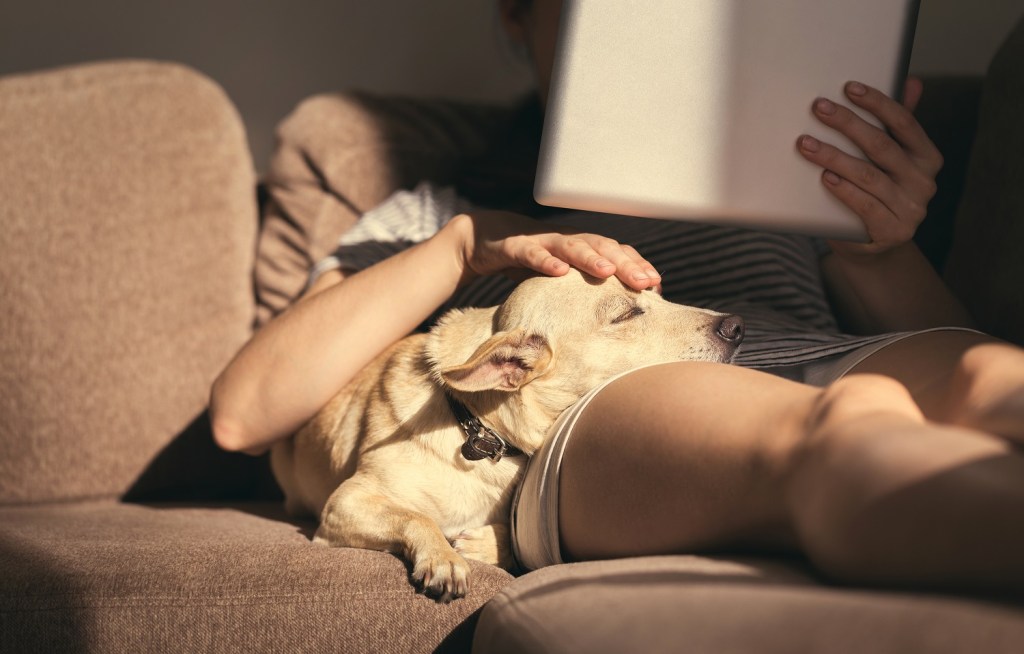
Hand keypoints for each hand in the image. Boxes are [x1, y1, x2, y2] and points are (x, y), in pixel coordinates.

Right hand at [445, 210, 660, 290]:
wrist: (484, 239)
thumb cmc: (530, 261)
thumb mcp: (560, 278)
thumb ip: (583, 290)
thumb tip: (613, 317)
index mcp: (581, 248)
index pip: (616, 252)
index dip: (637, 265)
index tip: (657, 284)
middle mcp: (566, 241)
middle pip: (601, 247)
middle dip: (625, 263)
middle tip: (644, 281)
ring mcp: (541, 241)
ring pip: (571, 246)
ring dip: (591, 258)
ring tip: (608, 271)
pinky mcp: (515, 245)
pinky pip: (531, 252)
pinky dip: (545, 261)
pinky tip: (559, 272)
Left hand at [797, 78, 943, 256]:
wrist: (870, 245)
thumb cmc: (874, 193)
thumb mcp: (886, 160)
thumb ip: (895, 126)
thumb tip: (913, 80)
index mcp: (927, 157)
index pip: (905, 123)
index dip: (878, 103)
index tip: (850, 87)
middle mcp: (924, 182)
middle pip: (881, 146)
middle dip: (847, 124)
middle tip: (819, 108)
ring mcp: (911, 209)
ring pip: (868, 176)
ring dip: (834, 156)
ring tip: (807, 144)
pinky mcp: (894, 231)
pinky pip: (865, 206)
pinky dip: (844, 190)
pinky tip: (825, 177)